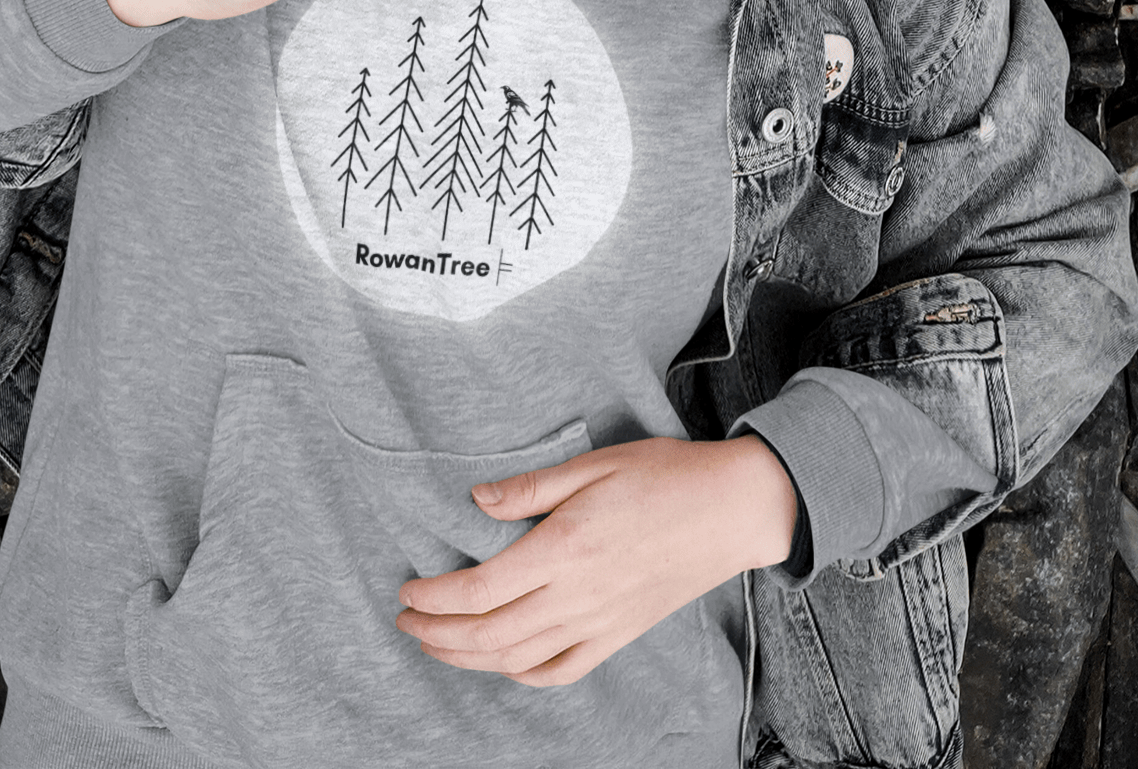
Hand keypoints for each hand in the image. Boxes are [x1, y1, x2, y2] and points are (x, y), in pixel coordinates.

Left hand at [394, 435, 797, 686]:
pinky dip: (522, 674)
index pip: (481, 589)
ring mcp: (599, 623)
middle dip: (437, 633)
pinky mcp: (618, 635)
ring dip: (468, 658)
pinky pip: (562, 671)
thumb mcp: (593, 463)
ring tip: (435, 644)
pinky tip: (502, 663)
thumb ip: (531, 488)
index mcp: (564, 549)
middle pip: (489, 633)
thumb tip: (476, 500)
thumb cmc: (665, 475)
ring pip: (518, 660)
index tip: (407, 588)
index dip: (436, 596)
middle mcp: (577, 596)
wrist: (732, 510)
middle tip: (405, 619)